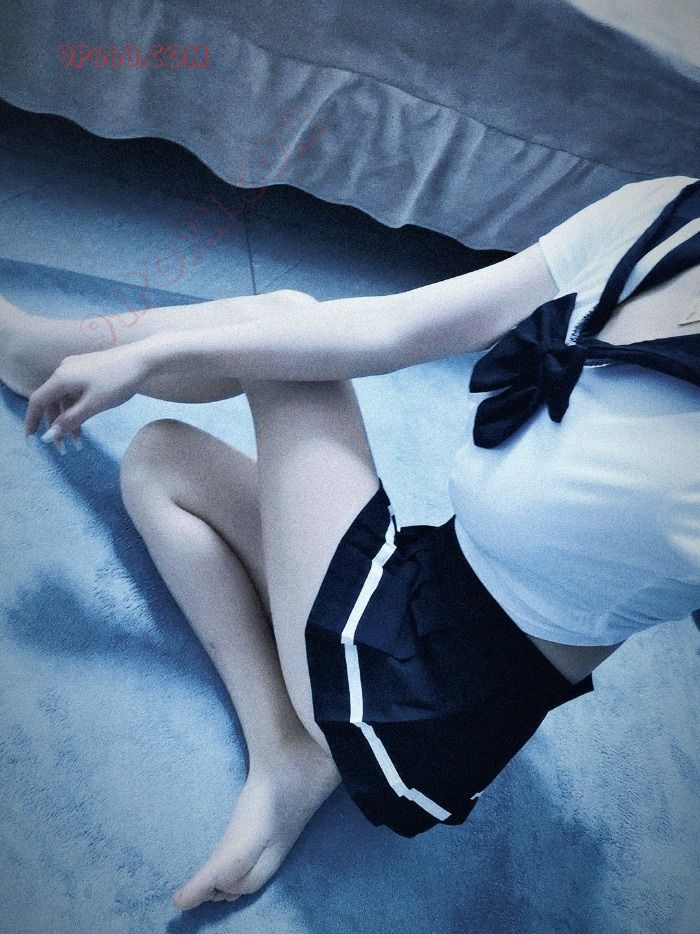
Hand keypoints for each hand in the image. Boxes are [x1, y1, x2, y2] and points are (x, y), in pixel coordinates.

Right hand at [24, 346, 145, 441]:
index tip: (31, 440)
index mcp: (61, 378)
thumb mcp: (93, 405)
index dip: (32, 421)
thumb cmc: (117, 382)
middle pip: (50, 401)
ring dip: (67, 419)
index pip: (37, 401)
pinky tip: (84, 423)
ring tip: (78, 442)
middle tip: (62, 448)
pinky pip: (74, 392)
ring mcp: (76, 369)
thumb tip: (48, 436)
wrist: (143, 359)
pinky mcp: (87, 370)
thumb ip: (69, 420)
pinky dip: (76, 408)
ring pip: (64, 398)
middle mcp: (63, 371)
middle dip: (54, 425)